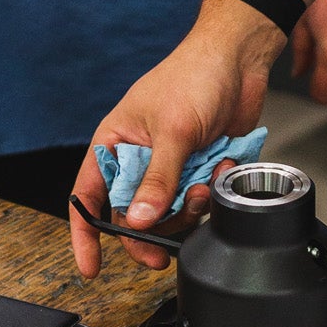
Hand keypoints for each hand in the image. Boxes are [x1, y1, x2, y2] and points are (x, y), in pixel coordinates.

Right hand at [70, 0, 283, 276]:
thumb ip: (157, 179)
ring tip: (206, 187)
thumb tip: (139, 222)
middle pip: (133, 215)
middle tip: (163, 254)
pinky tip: (225, 166)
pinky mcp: (199, 169)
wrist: (240, 58)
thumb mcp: (174, 130)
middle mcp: (139, 158)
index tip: (91, 267)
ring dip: (189, 210)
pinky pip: (200, 199)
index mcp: (114, 143)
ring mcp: (170, 166)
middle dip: (151, 232)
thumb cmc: (195, 75)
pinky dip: (213, 190)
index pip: (87, 195)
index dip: (85, 233)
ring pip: (170, 213)